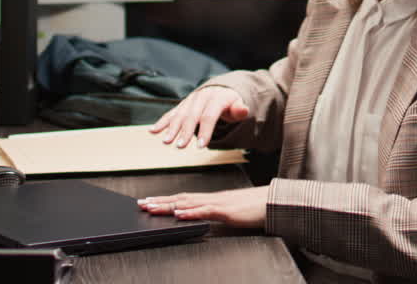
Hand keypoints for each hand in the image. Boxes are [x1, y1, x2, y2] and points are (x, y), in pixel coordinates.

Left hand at [137, 186, 268, 227]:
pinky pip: (206, 211)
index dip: (166, 200)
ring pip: (188, 203)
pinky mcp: (227, 211)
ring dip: (168, 206)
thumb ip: (217, 214)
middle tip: (142, 204)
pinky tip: (179, 214)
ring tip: (152, 208)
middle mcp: (212, 199)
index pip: (184, 199)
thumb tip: (203, 217)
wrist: (274, 202)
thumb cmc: (256, 208)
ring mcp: (219, 203)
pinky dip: (191, 212)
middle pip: (181, 199)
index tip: (150, 202)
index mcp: (213, 200)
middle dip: (160, 202)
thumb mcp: (232, 212)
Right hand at [148, 85, 249, 148]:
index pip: (209, 116)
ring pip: (179, 115)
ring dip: (171, 128)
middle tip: (180, 146)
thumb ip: (239, 110)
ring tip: (166, 141)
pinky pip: (171, 113)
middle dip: (186, 132)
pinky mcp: (182, 105)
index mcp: (216, 98)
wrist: (219, 89)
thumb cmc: (230, 103)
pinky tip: (153, 130)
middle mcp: (201, 97)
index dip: (205, 131)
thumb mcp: (237, 105)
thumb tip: (243, 109)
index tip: (201, 146)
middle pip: (192, 116)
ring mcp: (190, 100)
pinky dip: (162, 122)